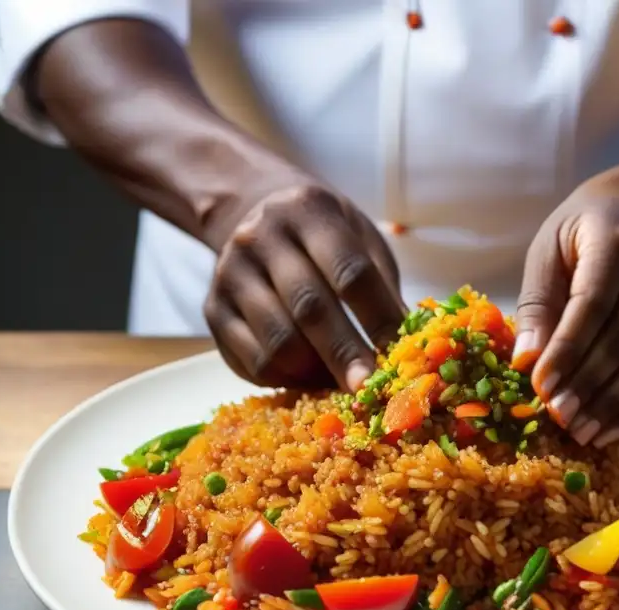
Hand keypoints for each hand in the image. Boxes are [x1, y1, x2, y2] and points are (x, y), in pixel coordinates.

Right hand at [203, 172, 405, 391]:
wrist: (252, 211)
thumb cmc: (323, 236)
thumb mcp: (359, 238)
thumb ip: (381, 286)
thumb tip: (406, 346)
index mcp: (308, 211)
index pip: (349, 271)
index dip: (377, 318)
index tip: (398, 354)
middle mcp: (260, 237)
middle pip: (310, 307)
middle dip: (344, 353)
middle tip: (369, 388)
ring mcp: (230, 274)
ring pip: (277, 342)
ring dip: (314, 371)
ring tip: (340, 380)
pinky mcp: (212, 310)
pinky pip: (254, 362)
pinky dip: (287, 379)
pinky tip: (308, 375)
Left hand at [513, 182, 618, 447]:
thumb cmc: (578, 235)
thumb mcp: (547, 253)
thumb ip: (537, 305)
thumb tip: (526, 362)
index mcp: (614, 240)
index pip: (593, 303)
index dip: (567, 350)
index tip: (541, 388)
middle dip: (588, 386)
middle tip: (558, 418)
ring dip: (615, 406)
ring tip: (582, 432)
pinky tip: (615, 431)